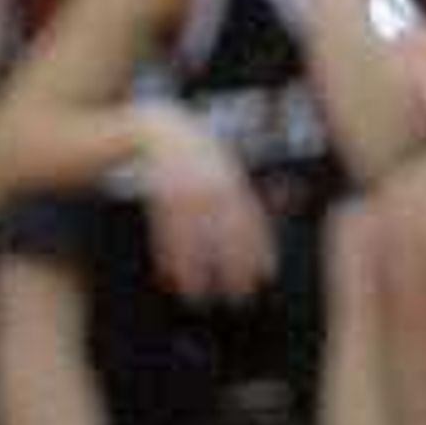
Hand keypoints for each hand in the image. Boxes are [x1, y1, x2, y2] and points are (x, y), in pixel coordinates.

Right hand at [136, 112, 275, 305]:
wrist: (156, 127)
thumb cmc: (194, 153)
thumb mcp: (219, 166)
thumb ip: (235, 193)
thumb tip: (269, 221)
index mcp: (230, 175)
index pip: (250, 215)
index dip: (259, 247)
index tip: (266, 274)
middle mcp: (210, 180)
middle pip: (226, 228)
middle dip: (233, 264)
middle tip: (238, 297)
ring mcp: (184, 185)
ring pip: (194, 233)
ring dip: (196, 269)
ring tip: (198, 298)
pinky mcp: (159, 190)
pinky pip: (166, 228)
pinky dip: (169, 254)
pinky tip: (171, 277)